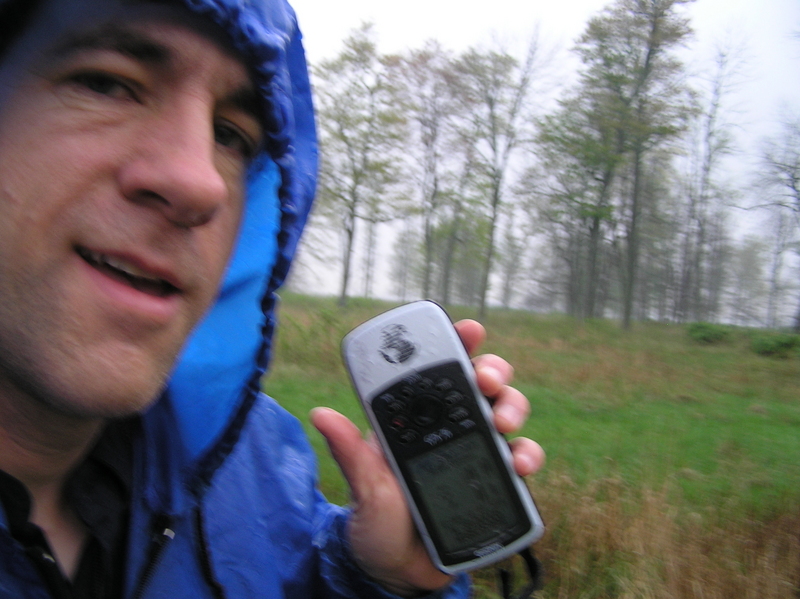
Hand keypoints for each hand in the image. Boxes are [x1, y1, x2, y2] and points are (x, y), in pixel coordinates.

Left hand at [311, 319, 544, 596]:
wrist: (399, 573)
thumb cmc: (375, 523)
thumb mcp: (363, 487)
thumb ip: (350, 453)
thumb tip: (321, 415)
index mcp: (416, 419)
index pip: (437, 371)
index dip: (456, 345)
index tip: (470, 330)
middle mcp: (450, 428)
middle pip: (483, 384)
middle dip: (493, 372)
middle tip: (487, 381)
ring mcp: (477, 452)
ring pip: (507, 414)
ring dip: (513, 408)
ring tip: (504, 424)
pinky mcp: (496, 482)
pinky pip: (521, 459)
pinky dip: (528, 455)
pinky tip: (520, 466)